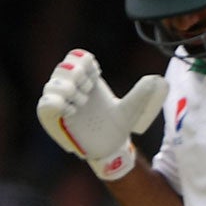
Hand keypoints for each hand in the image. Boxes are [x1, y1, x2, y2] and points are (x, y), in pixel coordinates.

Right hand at [36, 50, 166, 180]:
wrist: (109, 149)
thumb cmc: (115, 126)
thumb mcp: (131, 109)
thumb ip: (141, 94)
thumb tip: (158, 79)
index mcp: (86, 79)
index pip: (76, 57)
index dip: (84, 62)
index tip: (96, 74)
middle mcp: (70, 87)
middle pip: (64, 67)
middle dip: (77, 75)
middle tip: (88, 90)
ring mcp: (59, 102)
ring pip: (53, 85)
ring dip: (68, 89)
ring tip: (81, 101)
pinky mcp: (52, 118)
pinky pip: (46, 105)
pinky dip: (58, 104)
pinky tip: (71, 111)